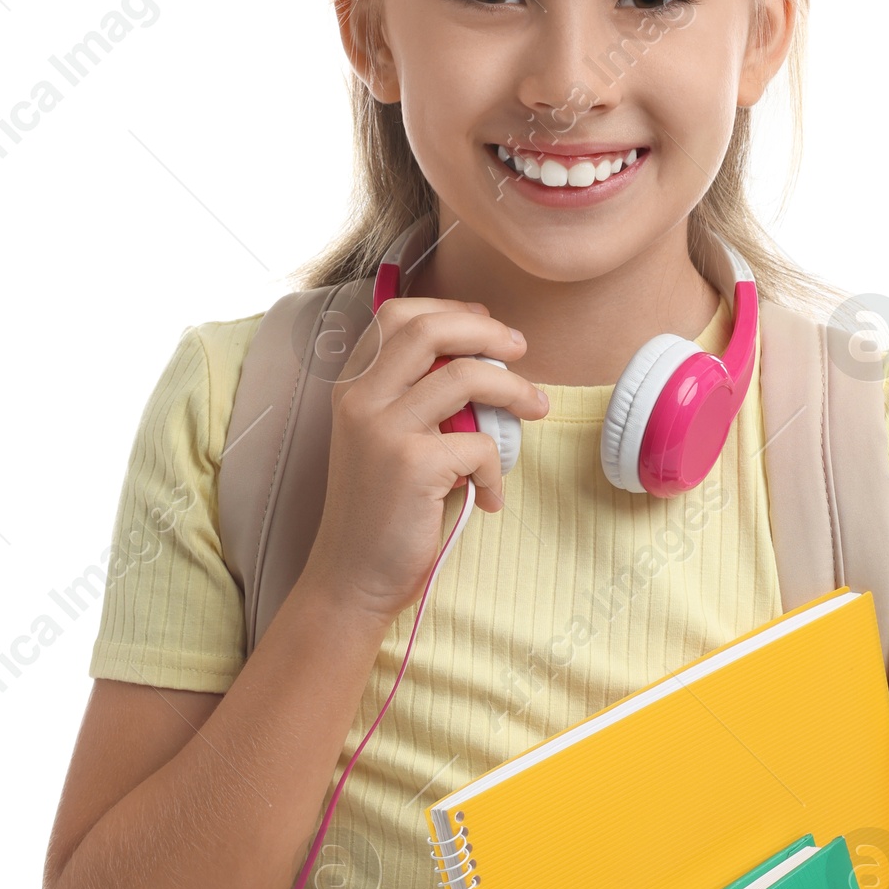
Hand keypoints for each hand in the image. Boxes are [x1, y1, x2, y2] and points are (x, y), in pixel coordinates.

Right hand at [302, 295, 548, 623]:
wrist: (352, 578)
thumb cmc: (380, 513)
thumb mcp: (384, 442)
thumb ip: (415, 400)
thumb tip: (483, 364)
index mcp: (352, 388)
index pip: (398, 316)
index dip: (450, 310)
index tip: (487, 326)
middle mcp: (361, 399)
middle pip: (430, 329)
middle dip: (488, 331)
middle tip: (520, 349)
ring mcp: (383, 429)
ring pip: (466, 376)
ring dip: (514, 388)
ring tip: (536, 407)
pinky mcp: (412, 465)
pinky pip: (481, 445)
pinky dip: (498, 470)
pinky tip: (489, 496)